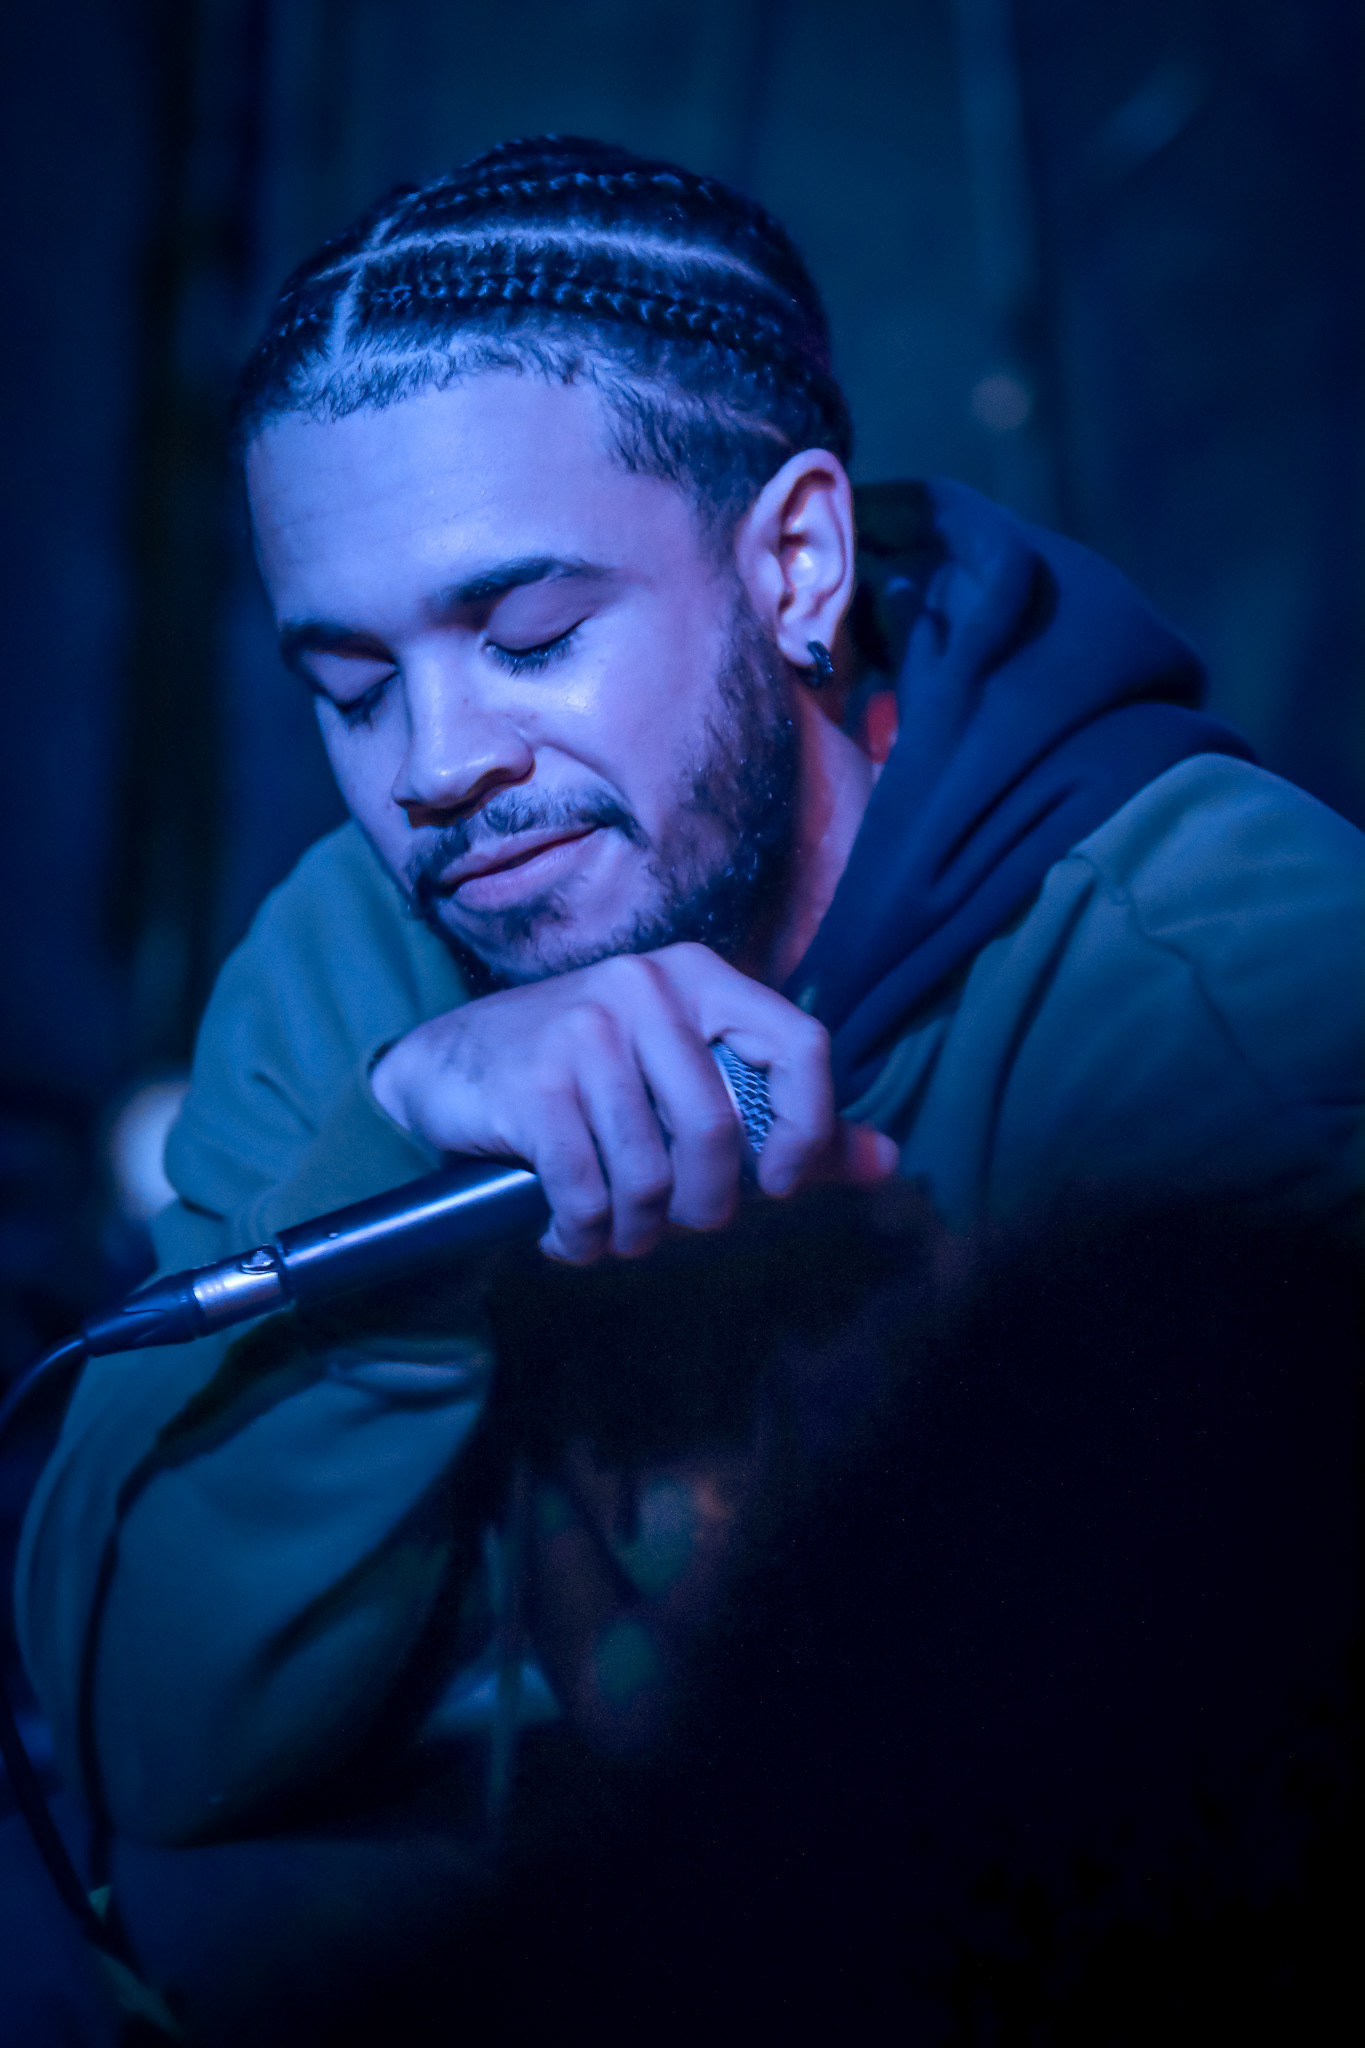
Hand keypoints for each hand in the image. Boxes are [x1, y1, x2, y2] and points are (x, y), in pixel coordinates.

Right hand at [371, 942, 897, 1261]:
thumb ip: (787, 1119)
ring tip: (611, 1230)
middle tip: (674, 1227)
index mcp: (701, 977)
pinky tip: (567, 1234)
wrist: (447, 1065)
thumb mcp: (687, 1078)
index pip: (804, 1046)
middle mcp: (646, 987)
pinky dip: (582, 1236)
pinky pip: (587, 1191)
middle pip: (721, 1133)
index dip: (810, 1132)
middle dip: (704, 1210)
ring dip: (634, 1231)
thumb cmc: (585, 1077)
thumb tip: (885, 1161)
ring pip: (651, 1174)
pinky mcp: (532, 1081)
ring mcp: (585, 1029)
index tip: (781, 1186)